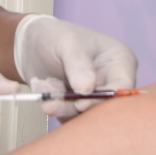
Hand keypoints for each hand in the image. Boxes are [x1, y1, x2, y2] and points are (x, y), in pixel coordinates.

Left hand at [12, 15, 137, 118]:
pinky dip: (55, 108)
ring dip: (62, 107)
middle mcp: (112, 82)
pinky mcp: (79, 107)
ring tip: (43, 88)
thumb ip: (78, 65)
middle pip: (106, 106)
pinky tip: (42, 90)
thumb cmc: (57, 36)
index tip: (80, 103)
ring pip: (87, 115)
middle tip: (52, 103)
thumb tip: (86, 90)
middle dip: (77, 107)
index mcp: (120, 61)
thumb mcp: (68, 44)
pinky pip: (71, 118)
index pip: (123, 87)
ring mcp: (95, 97)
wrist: (33, 45)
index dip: (104, 99)